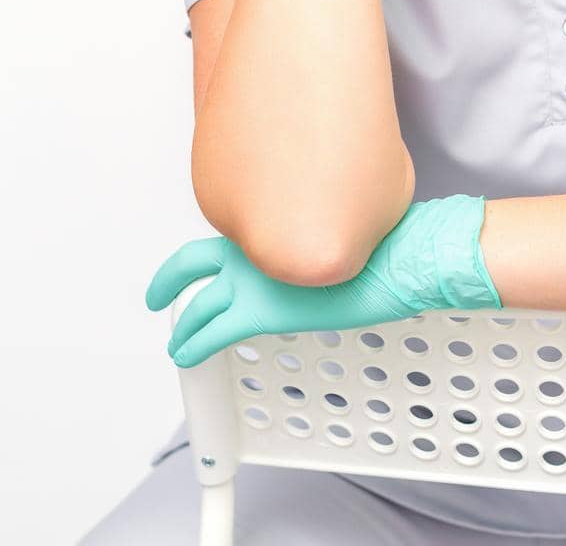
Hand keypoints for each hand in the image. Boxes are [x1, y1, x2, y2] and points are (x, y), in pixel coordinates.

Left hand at [146, 194, 500, 368]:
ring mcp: (255, 278)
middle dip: (167, 280)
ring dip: (183, 327)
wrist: (399, 258)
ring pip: (197, 306)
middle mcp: (256, 244)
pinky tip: (186, 356)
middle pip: (192, 261)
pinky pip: (211, 334)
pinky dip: (192, 347)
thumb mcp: (339, 227)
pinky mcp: (261, 312)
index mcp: (273, 220)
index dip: (209, 253)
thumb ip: (310, 234)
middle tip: (157, 294)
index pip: (226, 233)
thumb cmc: (384, 243)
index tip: (203, 265)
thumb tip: (314, 244)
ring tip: (179, 342)